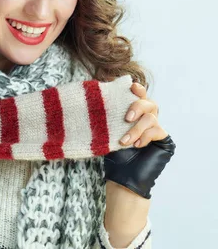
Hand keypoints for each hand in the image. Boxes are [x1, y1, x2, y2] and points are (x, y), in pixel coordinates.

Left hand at [104, 82, 175, 198]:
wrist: (122, 179)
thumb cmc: (114, 157)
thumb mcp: (109, 134)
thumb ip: (112, 118)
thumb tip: (101, 98)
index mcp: (133, 116)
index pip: (139, 96)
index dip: (137, 89)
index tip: (131, 86)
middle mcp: (147, 120)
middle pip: (149, 102)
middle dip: (137, 106)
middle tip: (126, 118)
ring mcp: (156, 130)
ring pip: (151, 117)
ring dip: (136, 129)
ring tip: (124, 141)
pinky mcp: (165, 141)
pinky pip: (157, 130)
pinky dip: (144, 137)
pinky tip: (136, 145)